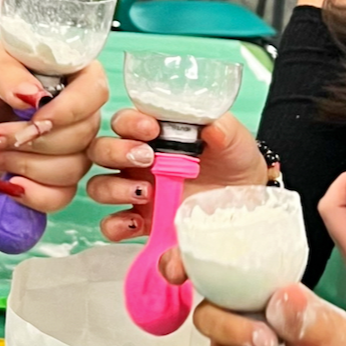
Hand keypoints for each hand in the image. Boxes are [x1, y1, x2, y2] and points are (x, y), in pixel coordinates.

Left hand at [0, 43, 109, 213]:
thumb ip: (7, 74)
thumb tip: (34, 96)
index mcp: (69, 72)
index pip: (95, 91)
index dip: (69, 111)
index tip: (34, 117)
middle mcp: (76, 110)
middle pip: (83, 137)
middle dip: (31, 142)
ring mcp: (68, 145)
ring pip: (72, 169)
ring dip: (24, 165)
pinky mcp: (52, 175)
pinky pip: (61, 195)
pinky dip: (33, 194)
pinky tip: (7, 181)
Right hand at [86, 108, 266, 239]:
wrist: (246, 205)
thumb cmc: (234, 163)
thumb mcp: (235, 141)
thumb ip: (224, 130)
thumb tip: (212, 127)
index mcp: (153, 134)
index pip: (124, 121)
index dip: (130, 122)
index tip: (152, 129)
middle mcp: (137, 161)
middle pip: (101, 150)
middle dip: (116, 151)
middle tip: (146, 158)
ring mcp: (136, 192)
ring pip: (99, 185)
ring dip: (113, 188)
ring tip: (145, 193)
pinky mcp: (141, 222)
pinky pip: (112, 225)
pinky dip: (115, 225)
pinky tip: (136, 224)